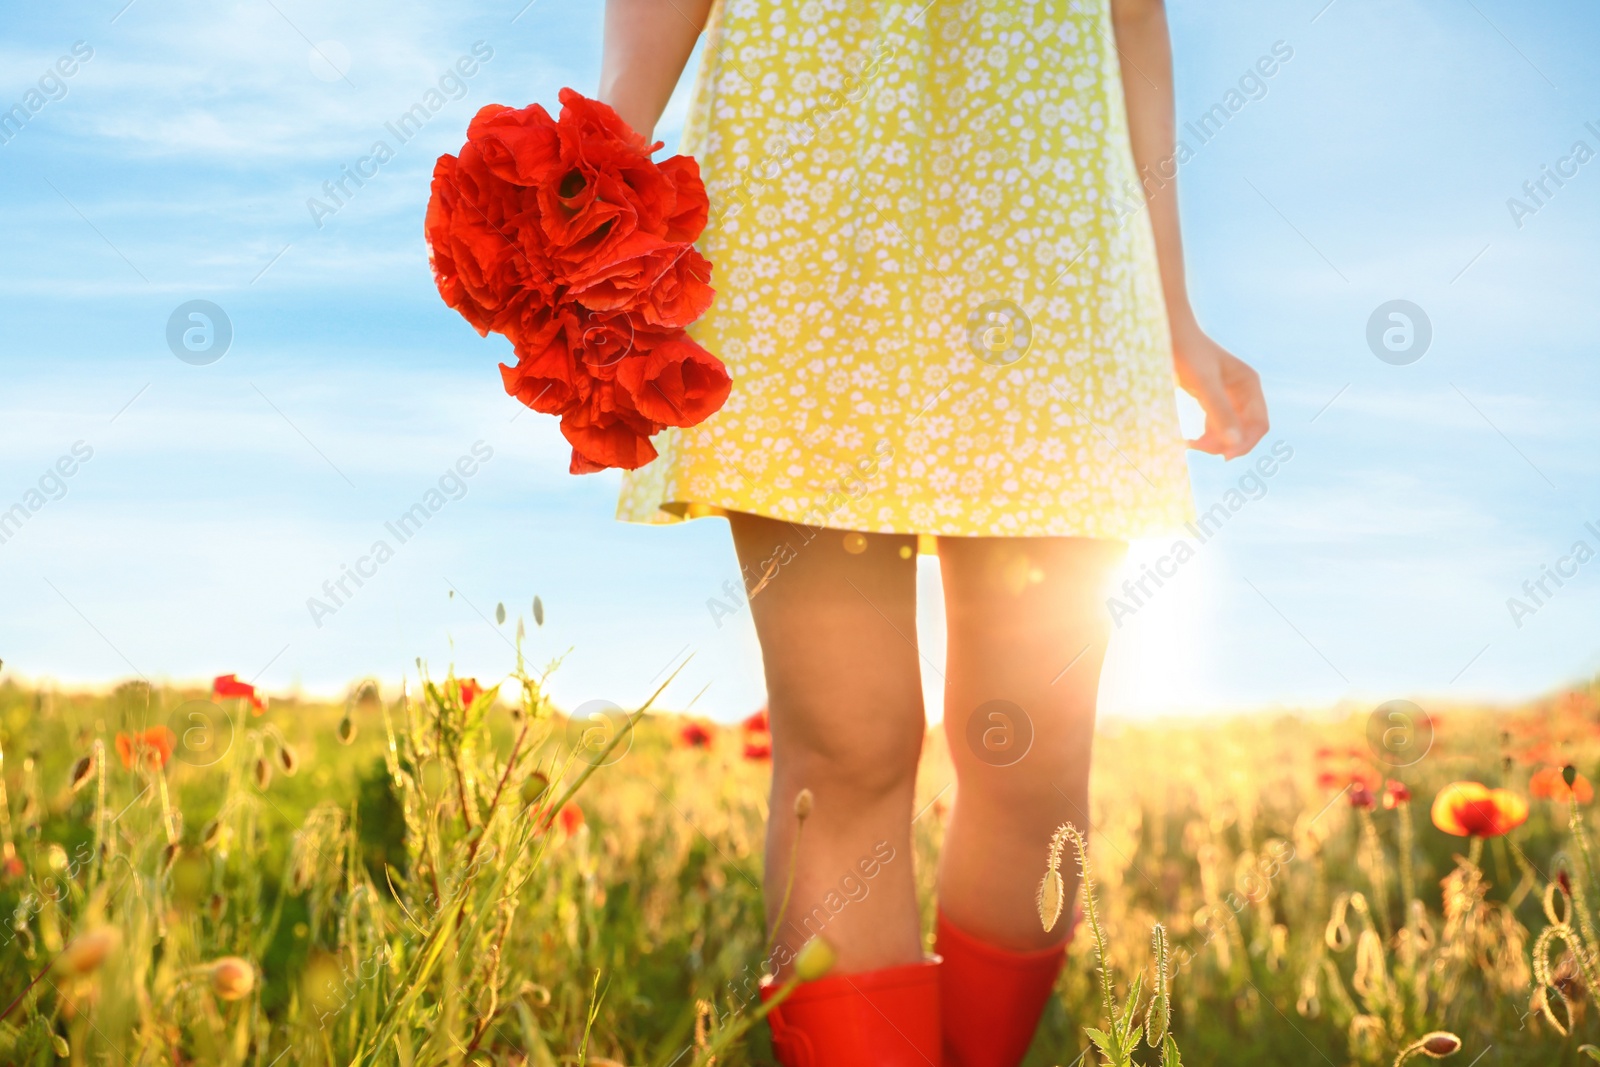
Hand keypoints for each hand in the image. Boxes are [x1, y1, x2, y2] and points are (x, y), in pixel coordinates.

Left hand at [1171, 317, 1267, 459]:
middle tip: (1198, 448)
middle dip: (1227, 443)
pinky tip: (1189, 439)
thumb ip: (1219, 411)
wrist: (1167, 334)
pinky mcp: (1213, 399)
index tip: (1223, 457)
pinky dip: (1205, 435)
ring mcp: (1229, 396)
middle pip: (1246, 430)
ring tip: (1190, 444)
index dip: (1245, 443)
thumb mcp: (1202, 383)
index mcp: (1249, 384)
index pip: (1259, 424)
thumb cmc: (1186, 353)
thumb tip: (1234, 443)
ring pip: (1230, 430)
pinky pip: (1216, 426)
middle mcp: (1244, 391)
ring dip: (1214, 442)